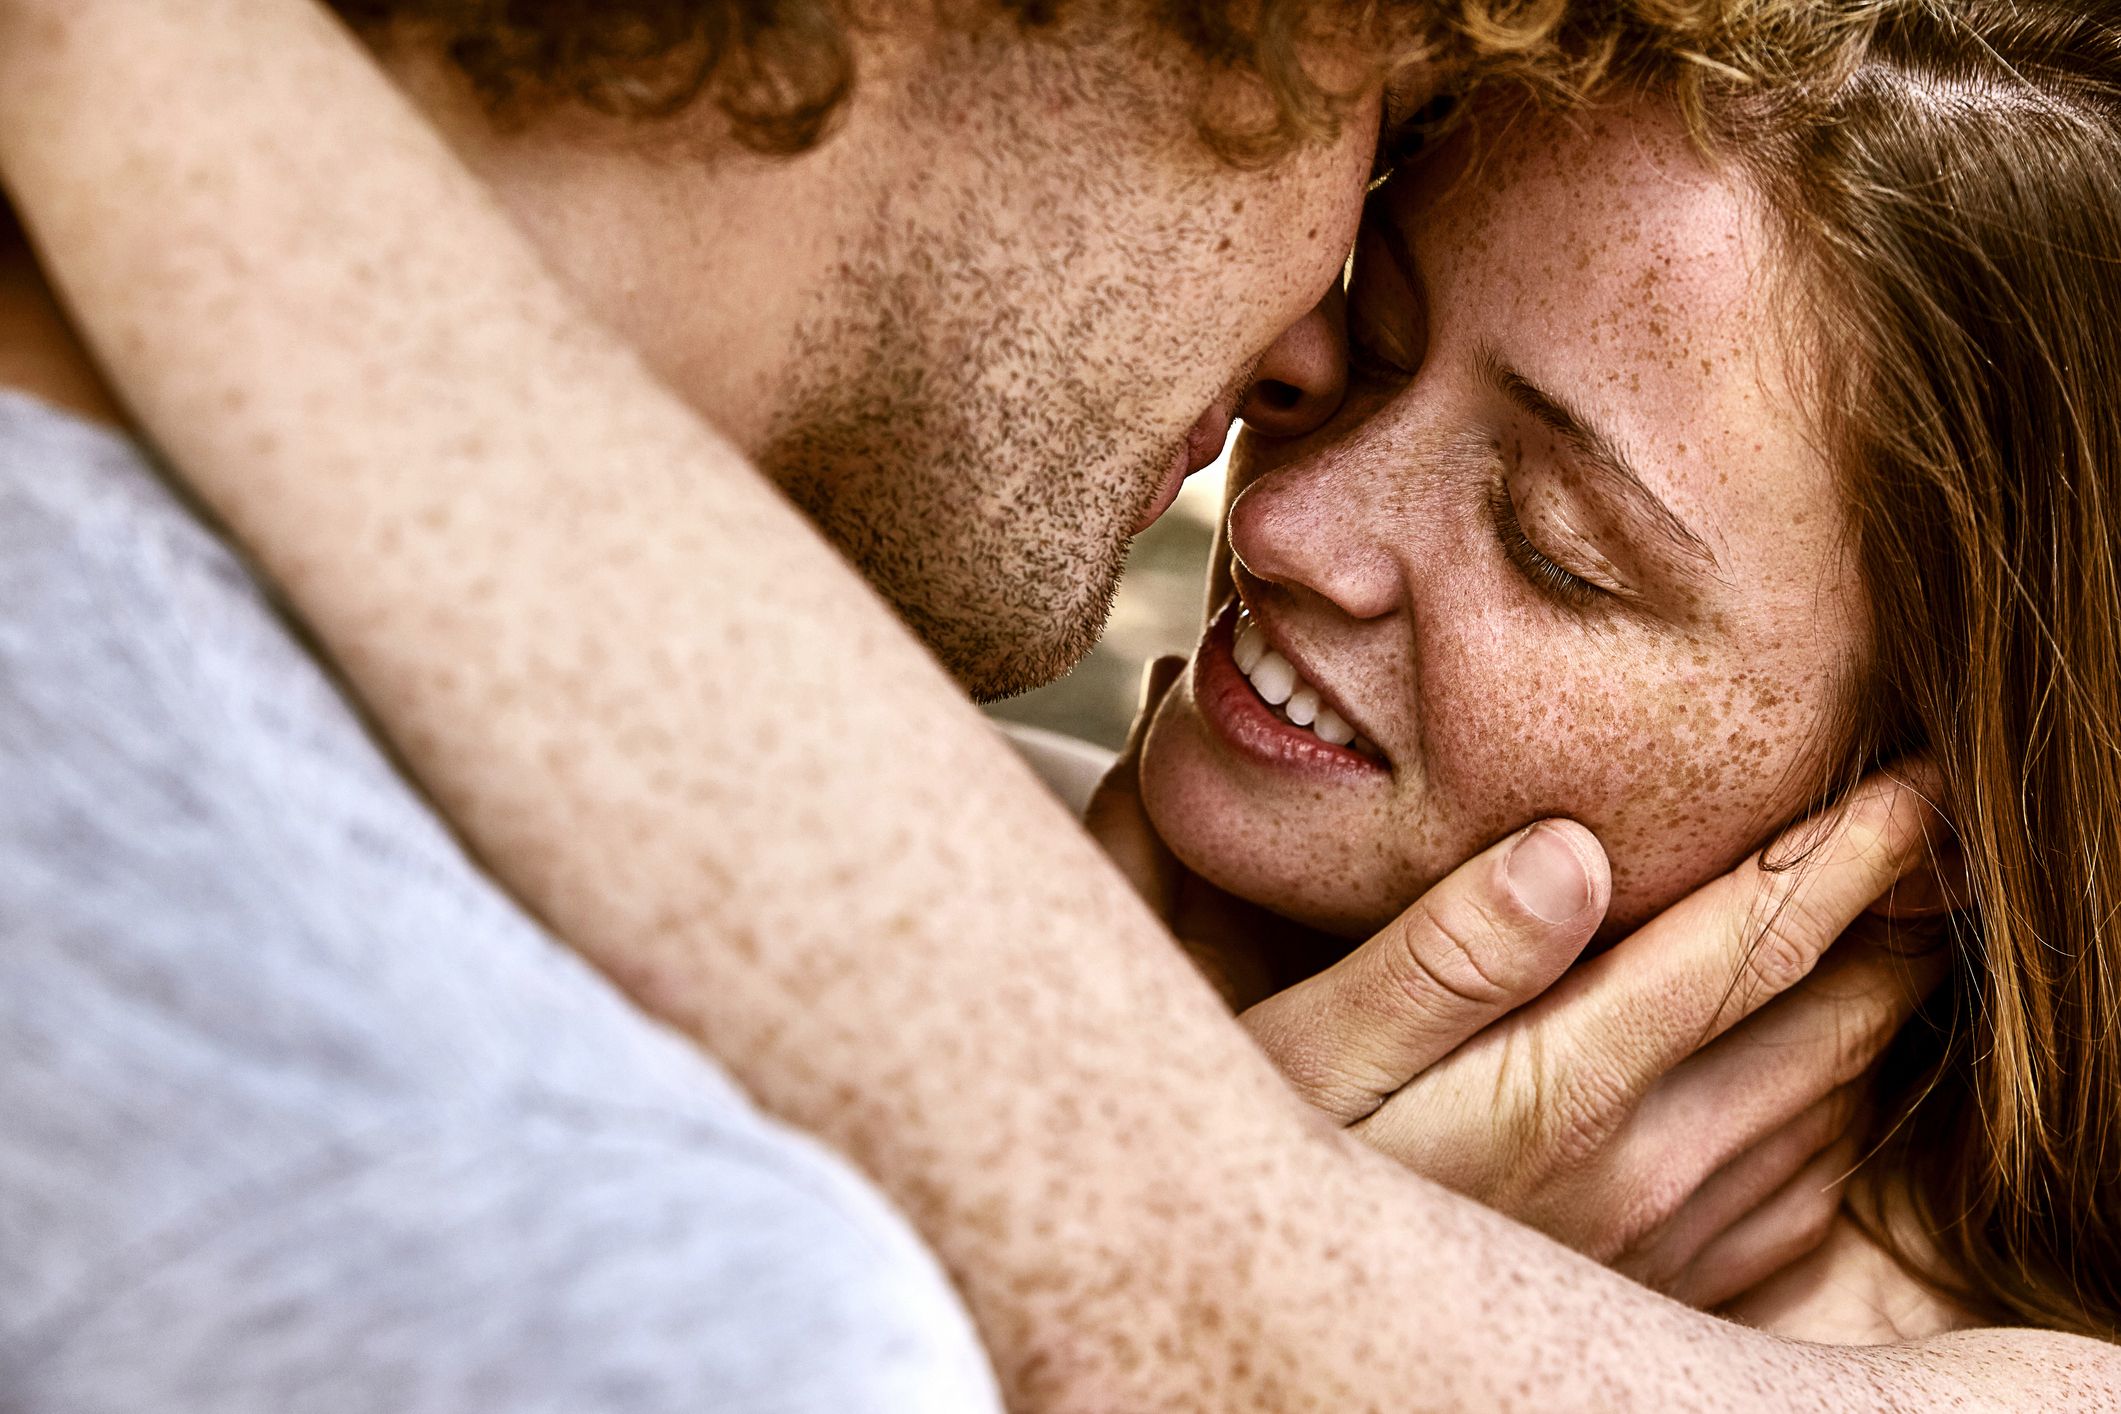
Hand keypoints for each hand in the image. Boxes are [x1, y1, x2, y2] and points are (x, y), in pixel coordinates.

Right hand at [1087, 658, 1943, 1306]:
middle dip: (1895, 921)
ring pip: (1832, 1109)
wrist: (1286, 1311)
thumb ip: (1443, 955)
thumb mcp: (1315, 1047)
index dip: (1844, 854)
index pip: (1747, 945)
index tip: (1915, 781)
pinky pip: (1807, 1200)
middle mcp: (1642, 1173)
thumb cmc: (1276, 1154)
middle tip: (1930, 837)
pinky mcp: (1665, 1291)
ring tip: (1890, 930)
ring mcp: (1665, 1244)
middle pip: (1825, 1024)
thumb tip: (1571, 850)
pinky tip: (1811, 1068)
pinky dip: (1836, 1115)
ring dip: (1872, 1012)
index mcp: (1563, 1089)